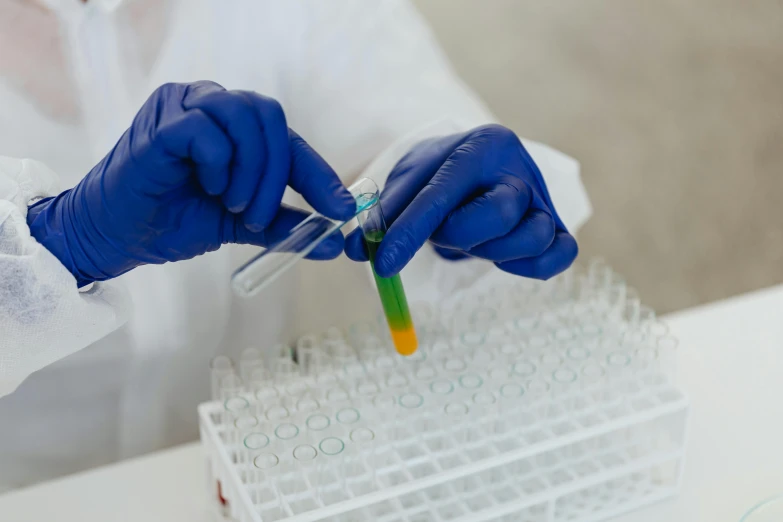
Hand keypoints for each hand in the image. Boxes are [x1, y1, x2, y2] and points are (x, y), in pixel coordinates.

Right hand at [27, 81, 354, 286]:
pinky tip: (207, 188)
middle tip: (261, 214)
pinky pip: (205, 130)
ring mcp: (183, 109)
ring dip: (251, 170)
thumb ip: (282, 225)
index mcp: (233, 127)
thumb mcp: (239, 224)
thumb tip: (332, 242)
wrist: (118, 236)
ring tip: (233, 204)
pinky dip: (217, 163)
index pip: (287, 139)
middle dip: (279, 172)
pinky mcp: (160, 125)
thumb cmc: (173, 220)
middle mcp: (211, 106)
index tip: (342, 208)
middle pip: (271, 117)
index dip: (318, 173)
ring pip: (242, 115)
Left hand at [345, 124, 577, 278]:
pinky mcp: (557, 226)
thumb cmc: (439, 174)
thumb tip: (357, 251)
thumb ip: (383, 215)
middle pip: (499, 214)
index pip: (443, 193)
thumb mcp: (406, 183)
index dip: (409, 233)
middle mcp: (519, 168)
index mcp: (481, 145)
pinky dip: (530, 265)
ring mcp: (542, 198)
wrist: (477, 166)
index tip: (383, 264)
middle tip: (442, 234)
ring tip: (470, 240)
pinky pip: (560, 254)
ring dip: (492, 251)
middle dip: (459, 235)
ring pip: (534, 236)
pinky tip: (501, 257)